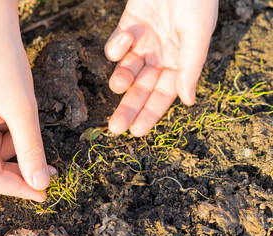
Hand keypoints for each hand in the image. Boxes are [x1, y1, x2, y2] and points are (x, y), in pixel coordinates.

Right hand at [0, 0, 55, 200]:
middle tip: (51, 167)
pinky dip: (11, 132)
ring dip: (18, 142)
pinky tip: (14, 111)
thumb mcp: (23, 110)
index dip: (21, 189)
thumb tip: (41, 183)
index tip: (47, 193)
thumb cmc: (4, 64)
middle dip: (23, 165)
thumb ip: (31, 151)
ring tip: (22, 114)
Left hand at [105, 0, 218, 135]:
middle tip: (115, 127)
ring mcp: (144, 42)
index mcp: (181, 63)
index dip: (150, 113)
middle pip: (142, 88)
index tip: (137, 132)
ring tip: (119, 83)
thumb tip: (188, 101)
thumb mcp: (197, 33)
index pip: (163, 95)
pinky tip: (126, 37)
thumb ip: (190, 67)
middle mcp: (161, 56)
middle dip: (129, 107)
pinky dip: (117, 45)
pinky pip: (117, 44)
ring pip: (127, 70)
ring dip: (120, 78)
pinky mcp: (128, 26)